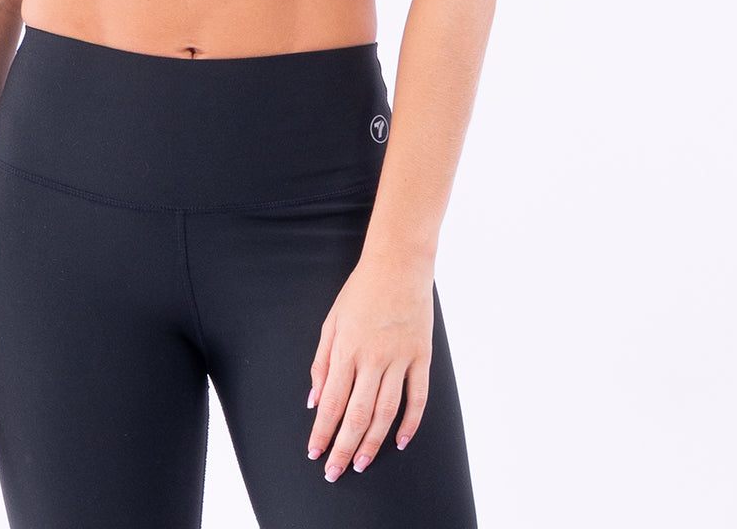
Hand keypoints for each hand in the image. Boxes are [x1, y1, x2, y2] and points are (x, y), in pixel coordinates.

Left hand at [306, 254, 433, 481]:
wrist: (399, 264)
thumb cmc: (361, 290)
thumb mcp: (331, 320)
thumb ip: (321, 362)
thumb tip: (314, 400)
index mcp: (346, 349)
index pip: (332, 402)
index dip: (322, 431)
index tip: (315, 452)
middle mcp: (373, 358)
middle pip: (357, 414)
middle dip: (344, 447)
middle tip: (334, 471)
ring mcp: (400, 358)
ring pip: (385, 412)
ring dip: (372, 442)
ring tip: (361, 463)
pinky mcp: (422, 357)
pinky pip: (418, 398)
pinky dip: (410, 423)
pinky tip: (399, 440)